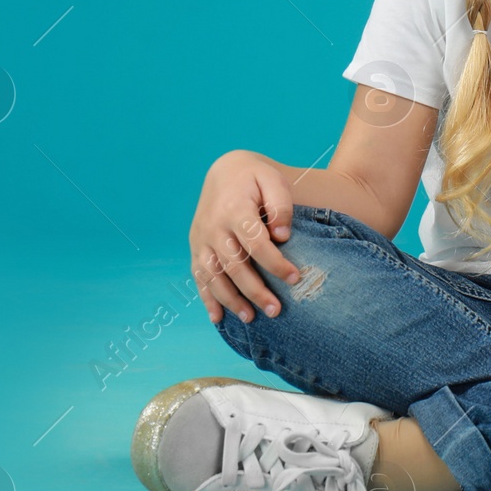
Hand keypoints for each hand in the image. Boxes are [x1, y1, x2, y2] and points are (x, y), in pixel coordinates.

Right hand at [190, 150, 301, 324]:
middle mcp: (213, 227)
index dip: (275, 263)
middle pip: (234, 265)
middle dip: (255, 291)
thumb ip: (281, 205)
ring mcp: (201, 240)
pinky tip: (217, 318)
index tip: (295, 278)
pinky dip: (206, 298)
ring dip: (231, 300)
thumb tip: (282, 236)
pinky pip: (198, 277)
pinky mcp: (195, 248)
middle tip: (276, 310)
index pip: (256, 243)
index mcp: (234, 209)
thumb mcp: (273, 180)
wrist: (225, 171)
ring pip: (214, 276)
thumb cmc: (255, 178)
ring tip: (251, 318)